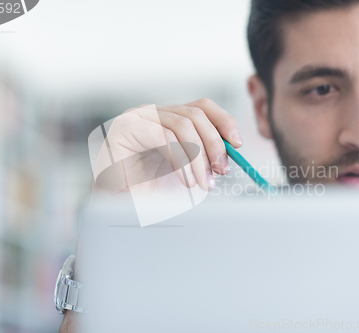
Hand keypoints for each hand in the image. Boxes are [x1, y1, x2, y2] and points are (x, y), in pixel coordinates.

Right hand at [90, 98, 241, 192]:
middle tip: (222, 170)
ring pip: (182, 124)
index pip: (202, 107)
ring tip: (203, 182)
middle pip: (196, 114)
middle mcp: (154, 113)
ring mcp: (138, 117)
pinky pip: (163, 136)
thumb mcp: (189, 170)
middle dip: (215, 144)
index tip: (237, 144)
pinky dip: (181, 159)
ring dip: (199, 157)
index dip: (224, 121)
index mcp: (169, 119)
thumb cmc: (152, 191)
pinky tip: (185, 180)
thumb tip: (232, 149)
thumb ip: (207, 156)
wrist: (121, 209)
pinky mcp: (125, 128)